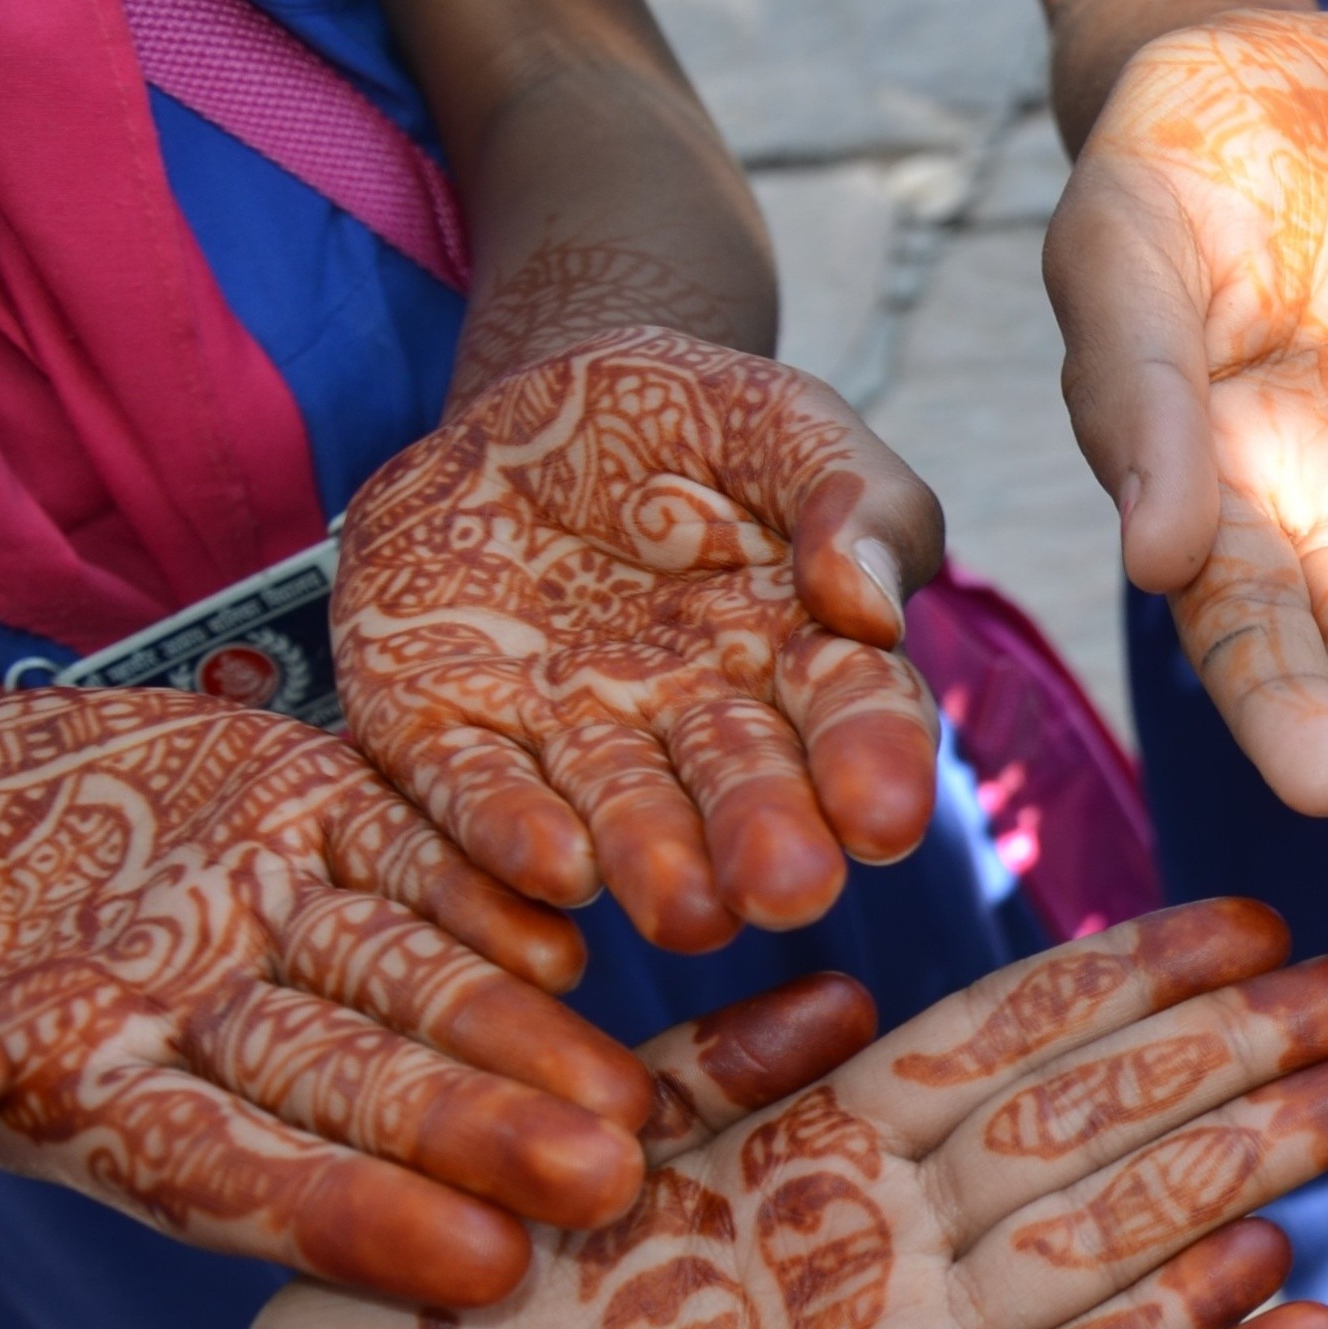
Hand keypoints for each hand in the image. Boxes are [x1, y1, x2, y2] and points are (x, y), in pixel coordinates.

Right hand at [0, 687, 646, 1302]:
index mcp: (104, 1103)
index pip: (241, 1182)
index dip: (359, 1223)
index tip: (486, 1267)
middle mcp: (214, 1027)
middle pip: (361, 1093)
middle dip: (484, 1138)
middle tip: (612, 1185)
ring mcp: (275, 917)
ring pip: (413, 982)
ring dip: (520, 1031)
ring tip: (632, 1091)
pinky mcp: (315, 810)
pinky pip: (414, 851)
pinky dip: (487, 888)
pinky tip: (571, 931)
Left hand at [336, 328, 946, 951]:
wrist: (518, 415)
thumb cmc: (687, 426)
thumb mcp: (784, 424)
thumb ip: (853, 497)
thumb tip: (869, 605)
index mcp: (804, 660)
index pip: (853, 715)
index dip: (870, 765)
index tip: (882, 820)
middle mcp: (697, 723)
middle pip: (738, 783)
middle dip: (760, 837)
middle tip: (785, 890)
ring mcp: (573, 734)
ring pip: (616, 805)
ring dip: (649, 861)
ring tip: (683, 913)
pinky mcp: (445, 727)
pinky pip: (473, 786)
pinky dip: (508, 831)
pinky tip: (552, 869)